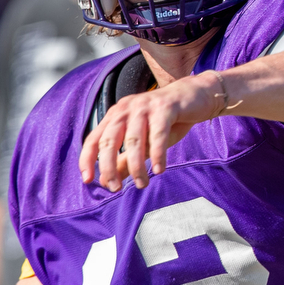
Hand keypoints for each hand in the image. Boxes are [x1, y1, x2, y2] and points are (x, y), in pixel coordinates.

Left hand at [79, 72, 220, 191]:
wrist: (196, 96)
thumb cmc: (167, 121)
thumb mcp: (144, 143)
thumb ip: (125, 160)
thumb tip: (108, 182)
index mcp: (116, 115)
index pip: (94, 139)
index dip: (87, 159)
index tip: (88, 181)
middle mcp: (126, 108)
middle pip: (109, 140)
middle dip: (109, 167)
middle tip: (115, 188)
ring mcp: (145, 106)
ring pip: (133, 141)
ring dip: (136, 166)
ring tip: (142, 184)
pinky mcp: (165, 107)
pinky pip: (158, 135)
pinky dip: (157, 154)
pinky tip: (159, 170)